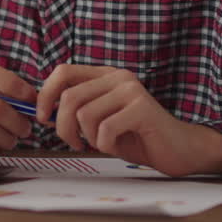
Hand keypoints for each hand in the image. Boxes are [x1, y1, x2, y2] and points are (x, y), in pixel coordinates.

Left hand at [36, 64, 221, 176]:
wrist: (178, 149)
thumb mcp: (100, 120)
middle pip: (69, 97)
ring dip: (87, 138)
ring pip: (84, 114)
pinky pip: (105, 129)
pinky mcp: (142, 109)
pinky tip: (117, 146)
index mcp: (105, 75)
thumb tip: (44, 112)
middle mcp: (118, 77)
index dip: (45, 94)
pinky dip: (105, 145)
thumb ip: (77, 110)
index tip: (43, 118)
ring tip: (101, 144)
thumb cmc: (137, 137)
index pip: (63, 72)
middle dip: (63, 126)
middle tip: (74, 143)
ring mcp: (131, 90)